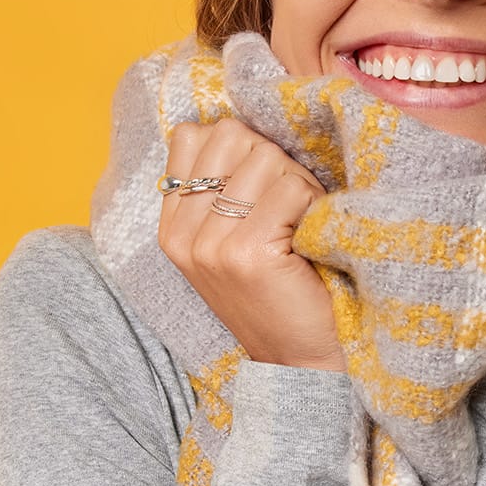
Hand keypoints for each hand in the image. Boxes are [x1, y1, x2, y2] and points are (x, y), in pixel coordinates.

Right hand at [159, 118, 342, 371]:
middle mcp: (182, 233)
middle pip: (231, 135)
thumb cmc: (279, 292)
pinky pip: (292, 188)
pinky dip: (314, 205)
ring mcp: (210, 244)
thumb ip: (223, 187)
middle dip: (272, 158)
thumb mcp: (232, 239)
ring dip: (299, 182)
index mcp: (171, 225)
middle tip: (288, 205)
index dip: (240, 148)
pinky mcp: (246, 253)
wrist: (301, 363)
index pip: (192, 134)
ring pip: (265, 156)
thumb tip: (244, 121)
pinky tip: (310, 238)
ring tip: (300, 223)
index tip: (260, 188)